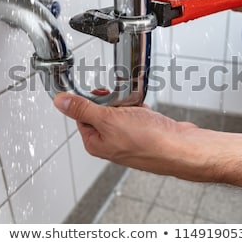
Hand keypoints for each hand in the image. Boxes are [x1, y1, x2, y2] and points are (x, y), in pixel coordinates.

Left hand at [53, 93, 205, 178]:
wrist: (181, 148)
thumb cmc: (148, 141)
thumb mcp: (108, 120)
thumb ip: (83, 109)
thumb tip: (60, 102)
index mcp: (95, 143)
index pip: (81, 115)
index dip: (89, 101)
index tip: (99, 93)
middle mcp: (110, 143)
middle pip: (102, 111)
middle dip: (113, 102)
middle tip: (122, 103)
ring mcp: (128, 138)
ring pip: (121, 111)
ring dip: (128, 104)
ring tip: (137, 109)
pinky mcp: (144, 133)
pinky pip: (137, 114)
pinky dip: (141, 109)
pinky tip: (147, 113)